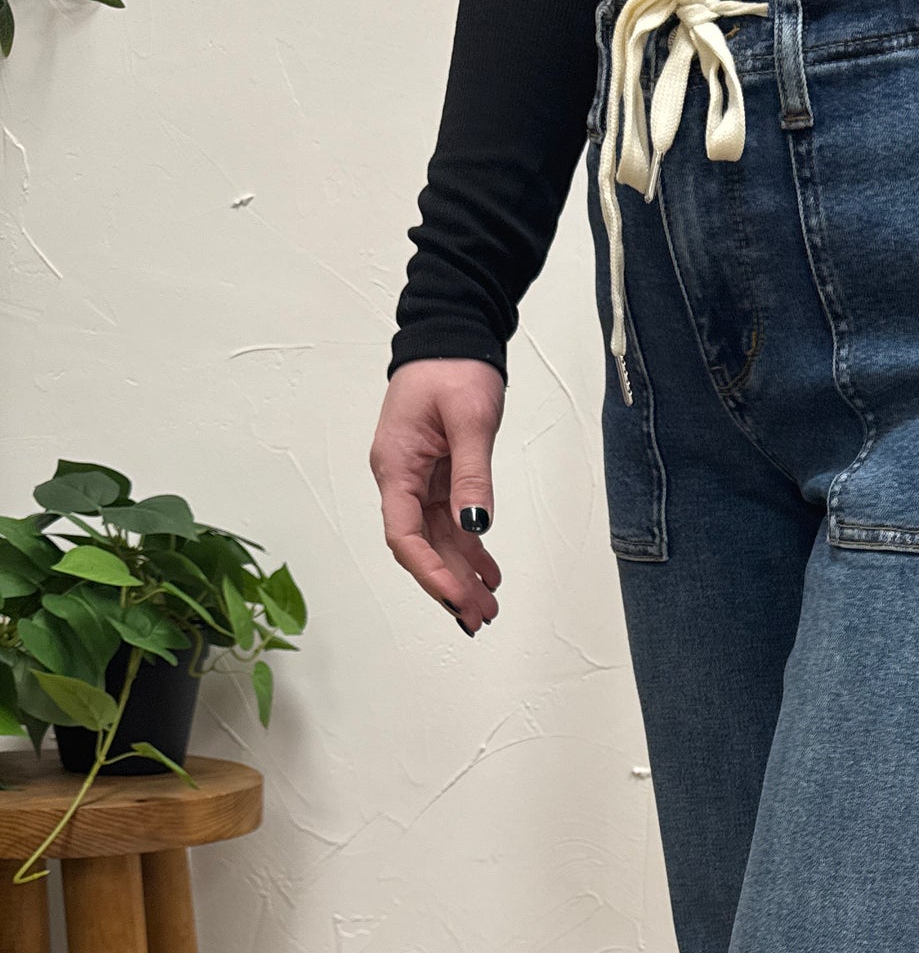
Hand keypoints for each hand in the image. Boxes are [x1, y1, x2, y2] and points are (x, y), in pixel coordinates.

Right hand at [370, 357, 504, 634]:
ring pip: (436, 539)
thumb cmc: (453, 368)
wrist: (452, 336)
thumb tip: (475, 526)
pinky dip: (469, 548)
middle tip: (480, 617)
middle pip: (420, 546)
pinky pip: (449, 522)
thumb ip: (472, 475)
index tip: (456, 598)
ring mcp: (418, 479)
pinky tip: (488, 573)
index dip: (429, 572)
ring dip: (461, 574)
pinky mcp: (437, 476)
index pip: (404, 534)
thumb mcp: (469, 420)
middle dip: (449, 584)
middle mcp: (401, 478)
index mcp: (396, 466)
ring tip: (488, 607)